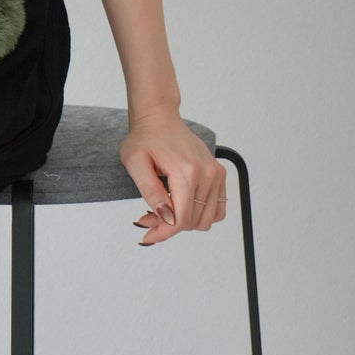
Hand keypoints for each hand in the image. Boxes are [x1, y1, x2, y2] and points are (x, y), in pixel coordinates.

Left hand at [120, 109, 227, 244]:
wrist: (159, 119)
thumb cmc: (145, 138)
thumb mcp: (135, 163)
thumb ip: (150, 191)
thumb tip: (166, 217)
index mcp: (187, 171)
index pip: (181, 219)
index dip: (163, 232)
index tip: (147, 235)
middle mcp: (207, 173)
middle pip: (193, 222)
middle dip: (169, 225)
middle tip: (148, 215)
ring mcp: (216, 174)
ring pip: (206, 219)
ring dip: (184, 221)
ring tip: (163, 208)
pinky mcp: (219, 174)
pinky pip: (217, 209)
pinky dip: (199, 213)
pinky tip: (179, 203)